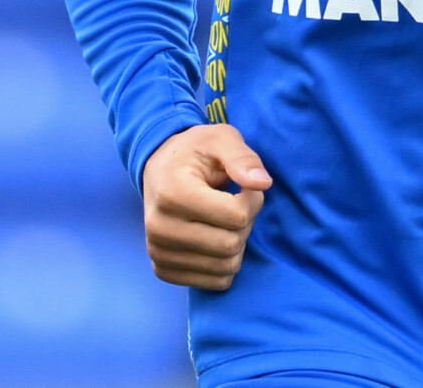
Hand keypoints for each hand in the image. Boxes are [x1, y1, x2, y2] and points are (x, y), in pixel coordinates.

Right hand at [141, 124, 271, 290]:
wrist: (159, 168)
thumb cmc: (195, 152)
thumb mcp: (221, 139)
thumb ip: (243, 158)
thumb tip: (264, 183)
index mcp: (172, 194)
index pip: (236, 217)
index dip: (253, 200)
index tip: (245, 186)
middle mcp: (160, 228)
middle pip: (231, 245)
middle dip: (245, 223)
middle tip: (235, 203)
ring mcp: (158, 253)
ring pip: (226, 267)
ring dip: (237, 243)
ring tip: (223, 219)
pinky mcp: (163, 270)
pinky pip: (214, 283)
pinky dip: (224, 263)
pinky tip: (214, 238)